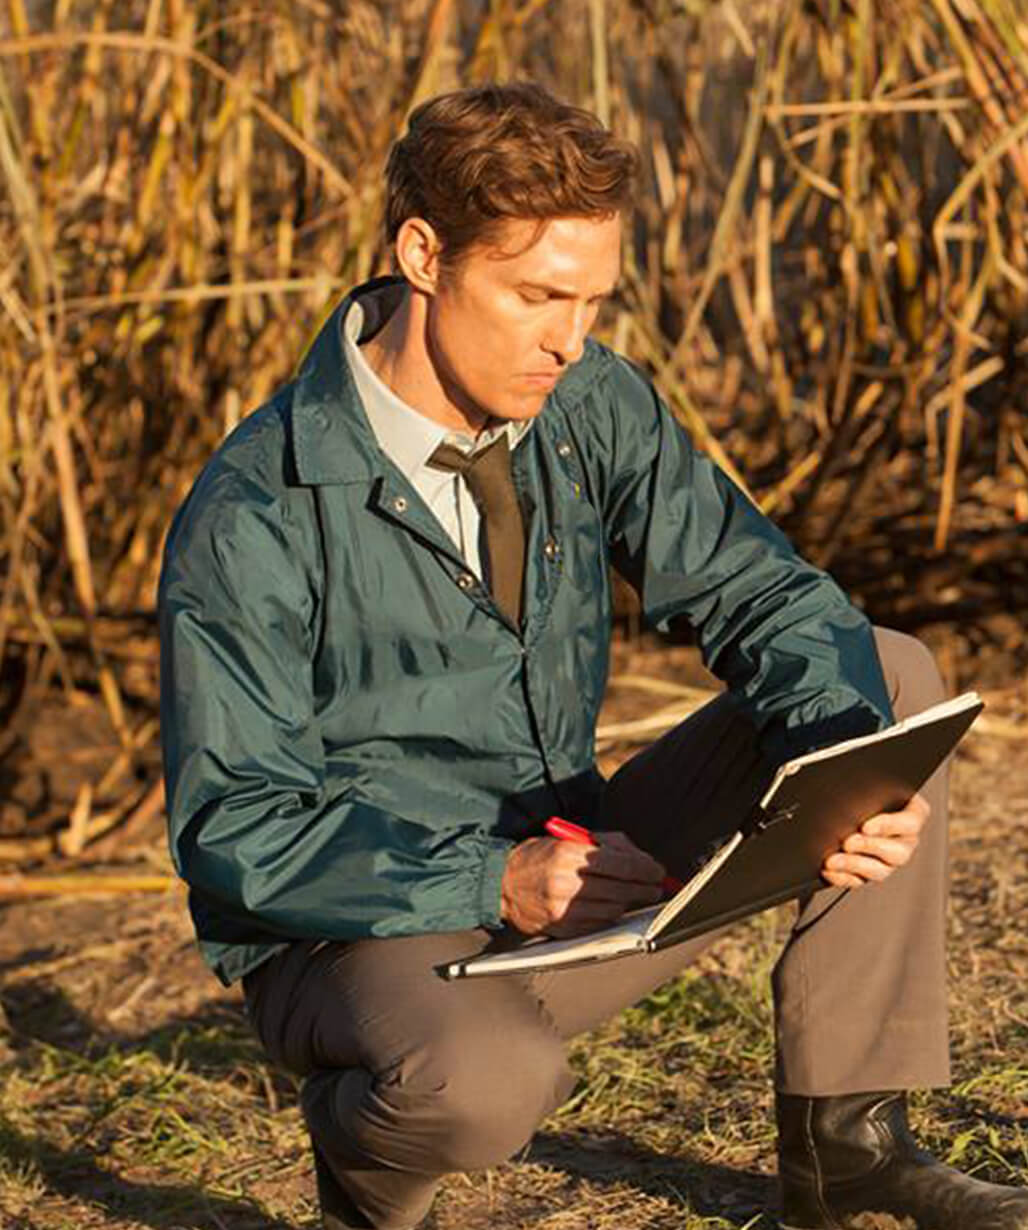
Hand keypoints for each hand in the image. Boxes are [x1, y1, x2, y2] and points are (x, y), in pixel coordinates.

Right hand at [500, 829, 665, 937]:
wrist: (502, 884)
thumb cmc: (539, 857)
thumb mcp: (568, 839)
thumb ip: (605, 845)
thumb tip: (641, 858)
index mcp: (568, 854)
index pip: (620, 863)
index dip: (645, 868)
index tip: (657, 870)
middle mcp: (565, 882)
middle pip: (622, 888)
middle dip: (645, 887)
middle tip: (656, 886)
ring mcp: (563, 909)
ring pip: (614, 908)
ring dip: (627, 901)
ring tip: (631, 894)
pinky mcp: (562, 928)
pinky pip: (600, 923)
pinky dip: (610, 914)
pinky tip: (609, 905)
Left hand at [821, 792, 929, 888]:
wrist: (849, 798)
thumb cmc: (865, 787)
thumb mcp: (871, 783)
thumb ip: (867, 788)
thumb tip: (850, 791)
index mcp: (913, 814)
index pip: (910, 822)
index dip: (888, 826)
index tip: (865, 826)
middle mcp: (906, 840)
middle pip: (898, 852)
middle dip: (869, 848)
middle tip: (847, 842)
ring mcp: (889, 859)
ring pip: (880, 871)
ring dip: (854, 866)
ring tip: (833, 860)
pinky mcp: (870, 871)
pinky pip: (860, 881)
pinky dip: (843, 877)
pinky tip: (829, 870)